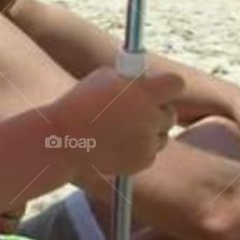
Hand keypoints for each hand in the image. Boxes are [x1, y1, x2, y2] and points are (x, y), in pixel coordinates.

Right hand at [47, 64, 182, 177]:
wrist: (63, 140)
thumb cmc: (79, 103)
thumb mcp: (104, 77)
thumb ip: (130, 79)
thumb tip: (144, 80)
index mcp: (145, 93)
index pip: (176, 84)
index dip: (167, 85)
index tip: (157, 87)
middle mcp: (152, 118)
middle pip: (170, 112)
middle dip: (157, 110)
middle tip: (137, 109)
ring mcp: (149, 142)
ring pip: (161, 134)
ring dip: (148, 131)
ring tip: (120, 128)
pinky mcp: (143, 162)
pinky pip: (149, 152)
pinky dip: (138, 149)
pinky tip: (115, 143)